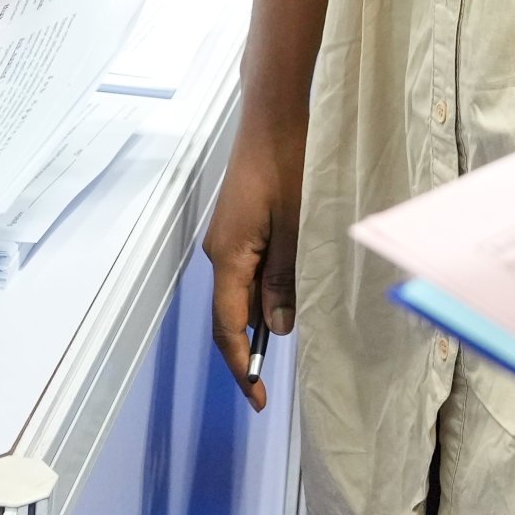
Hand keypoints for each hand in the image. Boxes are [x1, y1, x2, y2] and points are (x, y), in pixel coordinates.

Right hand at [202, 118, 303, 412]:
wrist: (273, 117)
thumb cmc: (287, 166)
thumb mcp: (294, 227)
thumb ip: (284, 280)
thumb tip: (276, 329)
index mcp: (228, 257)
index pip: (229, 327)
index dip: (243, 365)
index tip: (257, 398)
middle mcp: (220, 252)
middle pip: (230, 314)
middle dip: (250, 349)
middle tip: (272, 383)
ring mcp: (228, 238)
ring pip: (241, 292)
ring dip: (261, 318)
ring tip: (289, 340)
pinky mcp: (240, 226)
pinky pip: (248, 271)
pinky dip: (265, 291)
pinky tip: (288, 296)